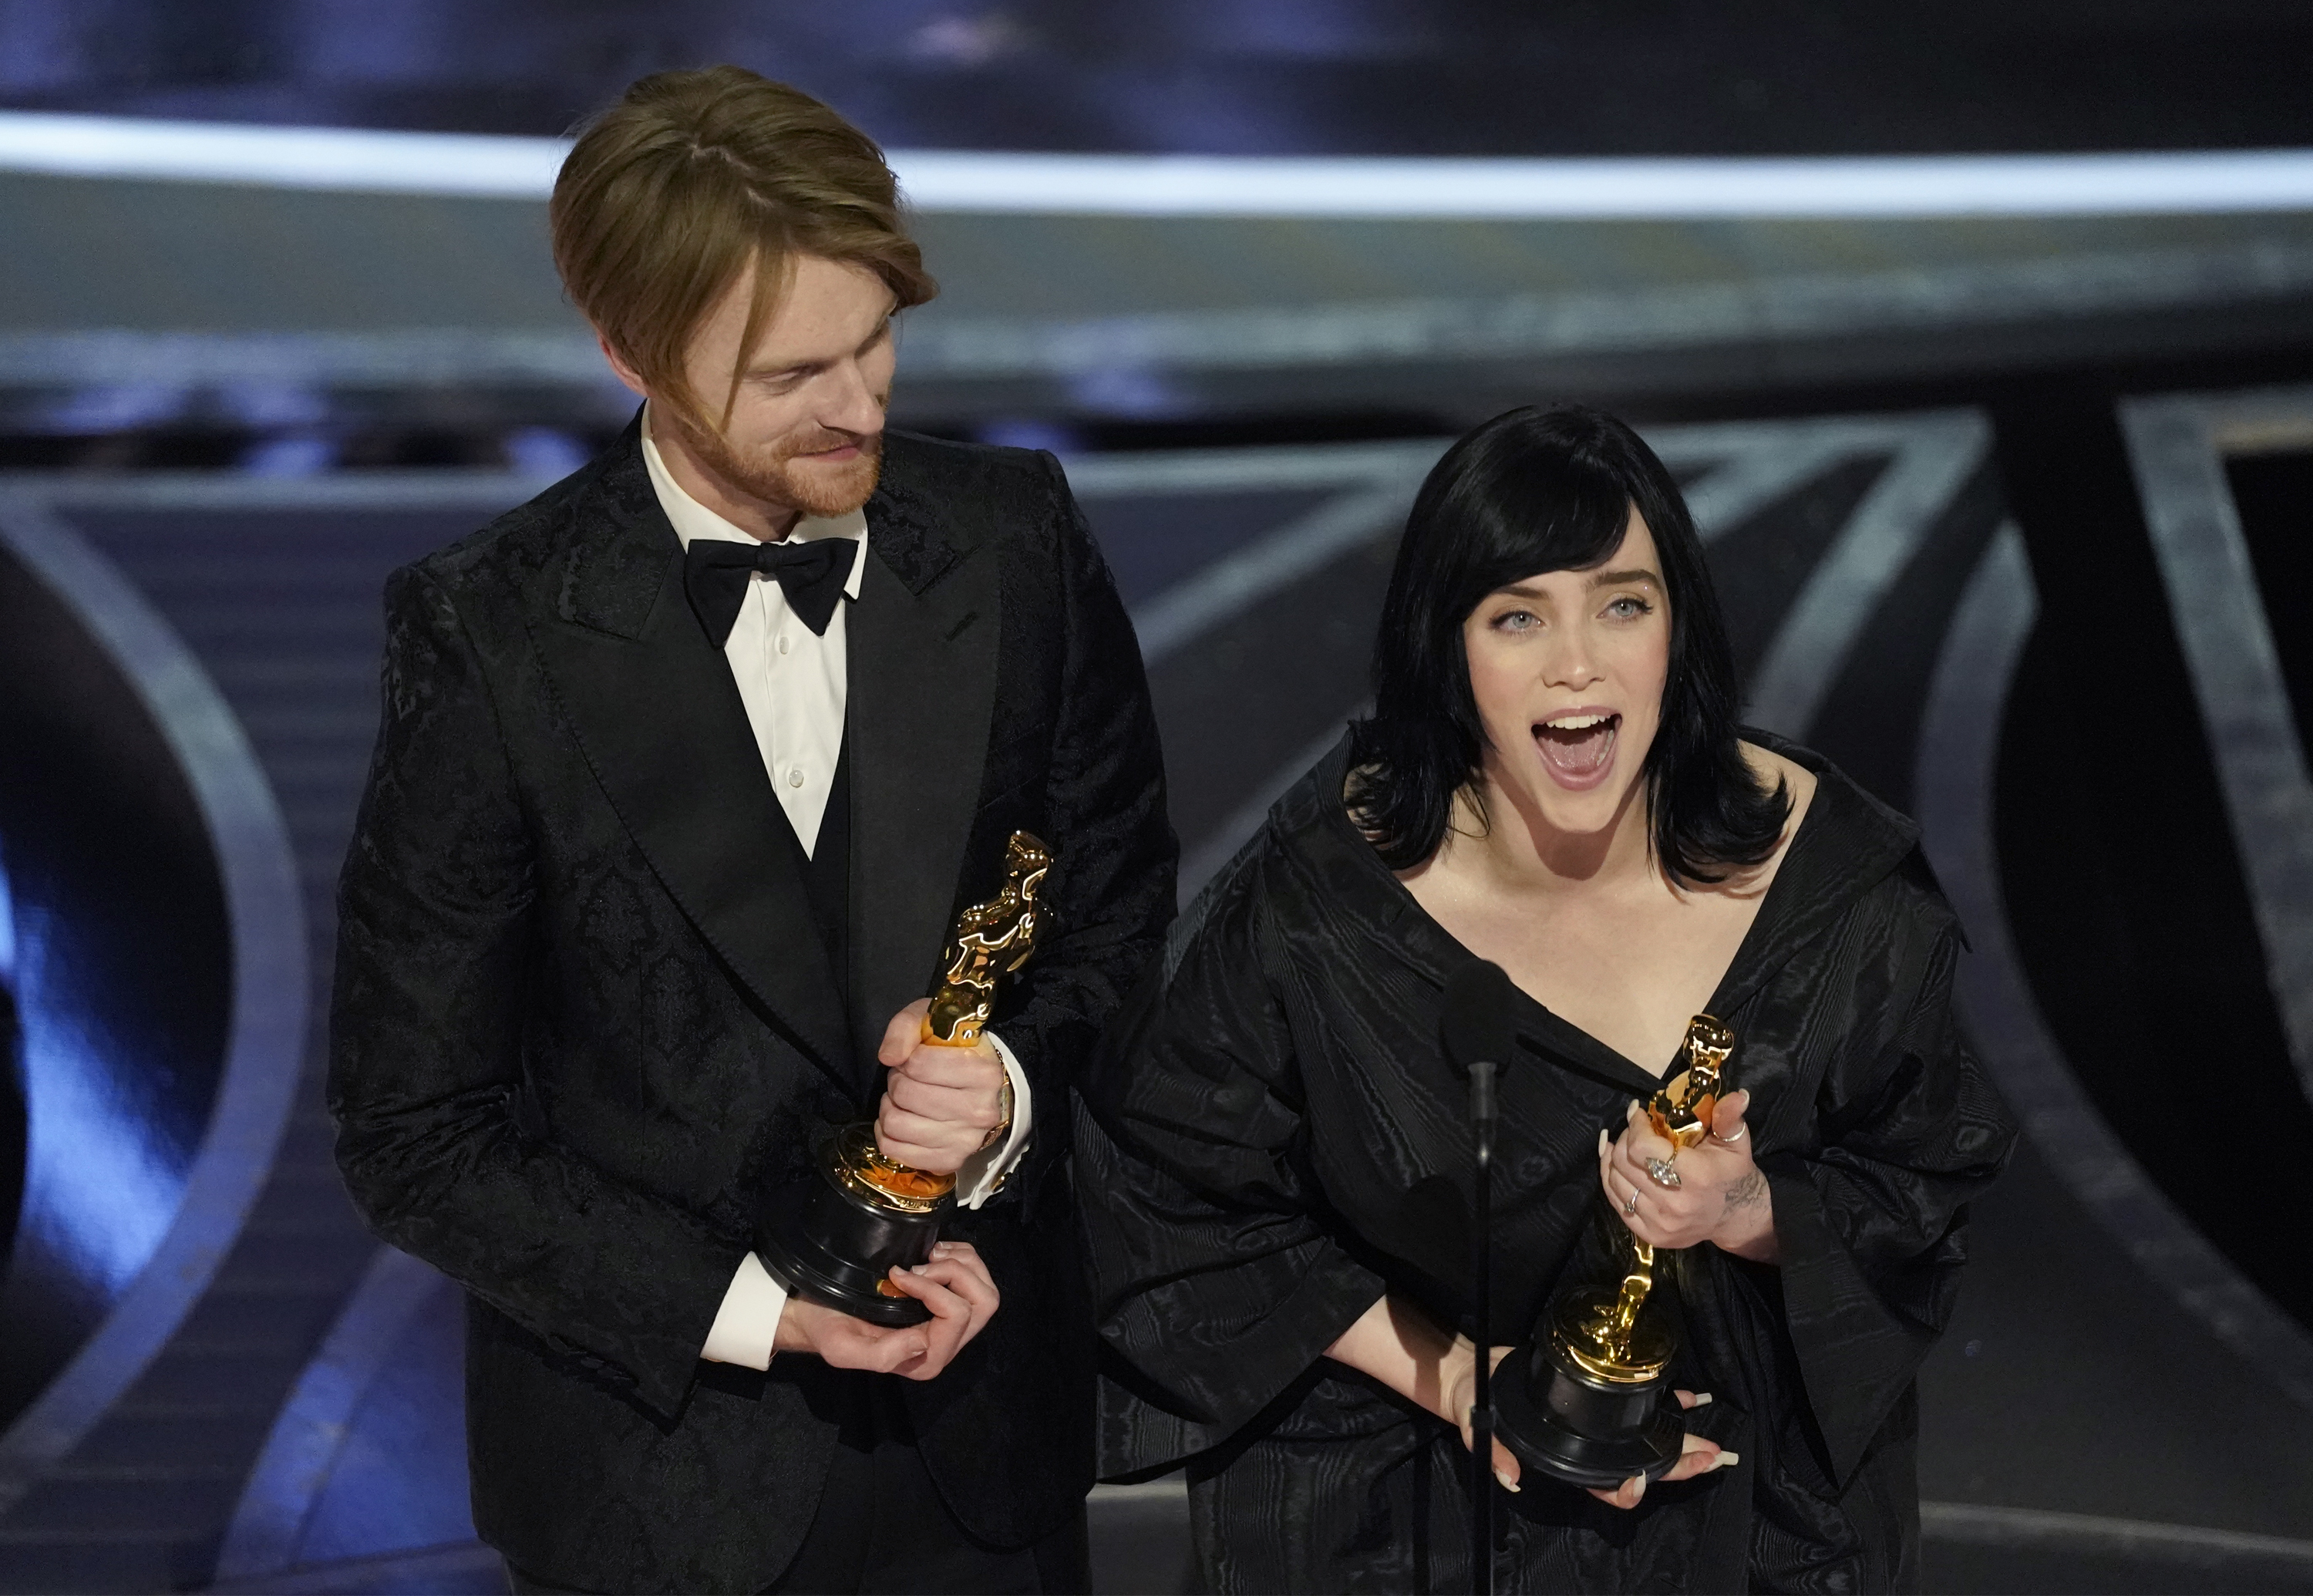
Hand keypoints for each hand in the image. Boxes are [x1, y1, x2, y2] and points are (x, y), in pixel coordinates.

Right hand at [770, 1240, 998, 1378]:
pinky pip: (977, 1277)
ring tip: (928, 1255)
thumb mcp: (843, 1349)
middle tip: (920, 1262)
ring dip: (962, 1263)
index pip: (957, 1316)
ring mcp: (951, 1325)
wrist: (819, 1314)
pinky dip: (961, 1256)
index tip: (897, 1275)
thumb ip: (883, 1355)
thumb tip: (924, 1341)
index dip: (933, 1287)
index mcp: (926, 1360)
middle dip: (955, 1273)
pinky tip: (933, 1253)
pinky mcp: (949, 1302)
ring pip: (986, 1290)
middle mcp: (946, 1345)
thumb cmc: (829, 1329)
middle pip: (984, 1303)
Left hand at [874, 998, 1008, 1173]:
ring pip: (895, 1124)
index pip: (918, 1064)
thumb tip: (888, 1057)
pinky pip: (894, 1150)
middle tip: (907, 1079)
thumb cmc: (957, 1054)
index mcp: (983, 1073)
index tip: (916, 1059)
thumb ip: (907, 1027)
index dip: (907, 1058)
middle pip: (904, 1094)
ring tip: (902, 1100)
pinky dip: (886, 1134)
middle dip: (897, 1082)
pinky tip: (900, 1120)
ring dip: (889, 1107)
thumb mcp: (934, 1023)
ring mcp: (965, 1142)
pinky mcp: (948, 1161)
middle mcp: (979, 1112)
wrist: (986, 1093)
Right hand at [1440, 1348, 1734, 1507]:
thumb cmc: (1479, 1409)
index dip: (1626, 1489)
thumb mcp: (1481, 1429)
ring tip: (1712, 1442)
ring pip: (1647, 1440)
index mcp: (1567, 1464)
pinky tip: (1689, 1398)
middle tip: (1712, 1459)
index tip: (1641, 1479)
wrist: (1478, 1378)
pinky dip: (1666, 1401)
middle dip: (1678, 1465)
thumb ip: (1494, 1453)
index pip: (1604, 1485)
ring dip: (1681, 1439)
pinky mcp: (1600, 1398)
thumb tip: (1510, 1478)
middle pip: (1640, 1466)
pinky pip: (1639, 1404)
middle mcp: (1590, 1450)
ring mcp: (1599, 1427)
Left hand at [1598, 1090, 1777, 1261]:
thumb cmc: (1733, 1173)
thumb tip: (1738, 1095)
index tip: (1637, 1112)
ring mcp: (1660, 1223)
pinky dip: (1610, 1179)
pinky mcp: (1651, 1235)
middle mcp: (1675, 1203)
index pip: (1642, 1147)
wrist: (1736, 1216)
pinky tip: (1612, 1163)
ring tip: (1621, 1142)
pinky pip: (1616, 1203)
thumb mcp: (1735, 1142)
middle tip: (1633, 1128)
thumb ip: (1729, 1117)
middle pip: (1624, 1162)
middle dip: (1624, 1138)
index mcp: (1696, 1177)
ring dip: (1613, 1157)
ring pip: (1615, 1181)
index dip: (1635, 1125)